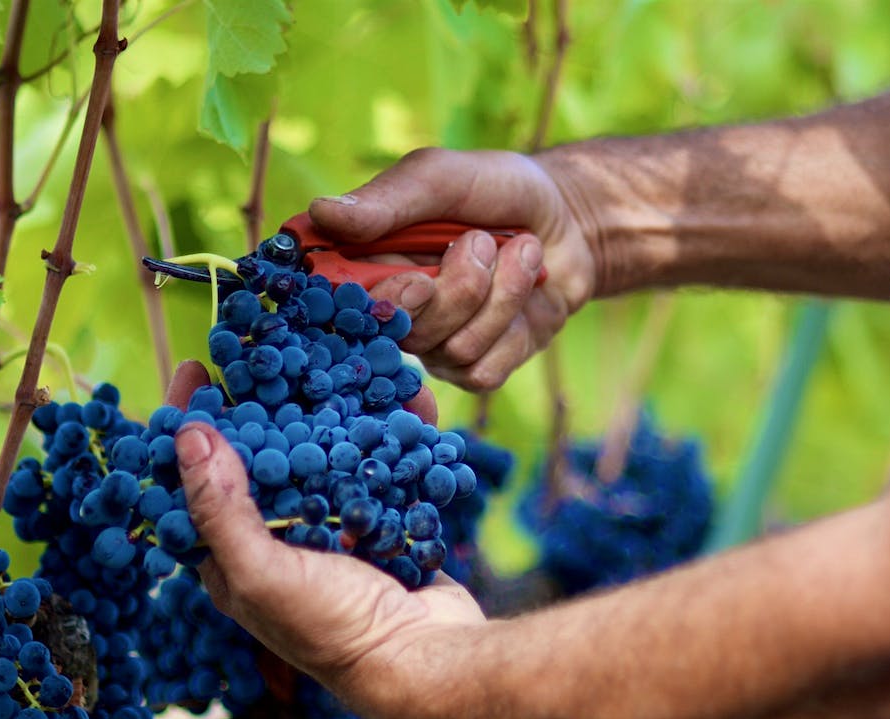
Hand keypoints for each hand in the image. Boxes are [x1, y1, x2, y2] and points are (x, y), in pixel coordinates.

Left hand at [164, 362, 485, 710]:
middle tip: (276, 351)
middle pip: (261, 456)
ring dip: (336, 411)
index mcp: (231, 558)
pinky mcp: (380, 525)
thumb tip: (187, 436)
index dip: (190, 426)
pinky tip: (405, 401)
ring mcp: (331, 531)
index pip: (194, 481)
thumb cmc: (332, 628)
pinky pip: (378, 468)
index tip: (198, 369)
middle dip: (270, 403)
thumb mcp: (261, 571)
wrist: (426, 661)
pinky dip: (389, 436)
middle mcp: (276, 541)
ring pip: (323, 455)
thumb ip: (220, 508)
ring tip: (346, 366)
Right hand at [310, 148, 599, 390]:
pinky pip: (482, 370)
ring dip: (498, 295)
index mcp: (369, 264)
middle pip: (404, 335)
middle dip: (458, 289)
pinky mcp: (475, 367)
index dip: (378, 303)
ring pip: (451, 350)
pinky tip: (527, 288)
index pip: (342, 305)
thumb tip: (320, 214)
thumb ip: (387, 201)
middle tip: (481, 241)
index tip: (418, 280)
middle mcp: (395, 311)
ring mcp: (434, 345)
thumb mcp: (442, 178)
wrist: (569, 217)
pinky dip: (514, 323)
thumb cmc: (496, 190)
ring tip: (517, 251)